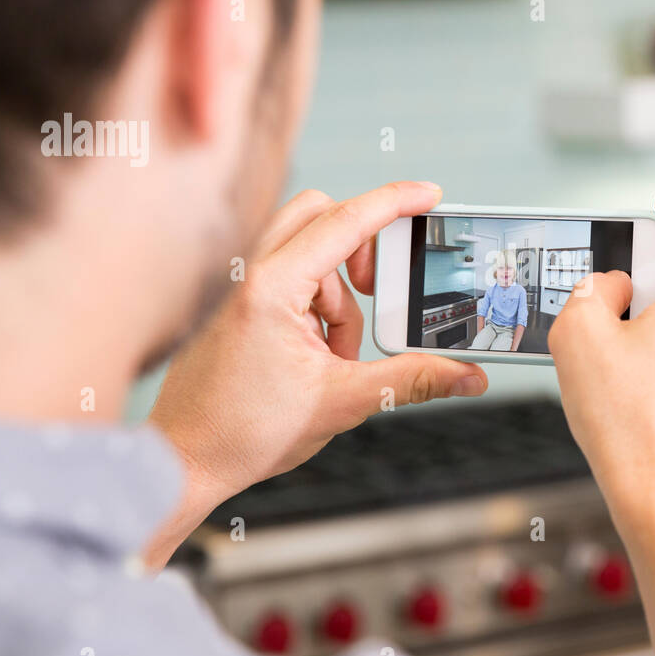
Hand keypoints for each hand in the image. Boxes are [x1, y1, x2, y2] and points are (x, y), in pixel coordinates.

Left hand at [143, 182, 487, 565]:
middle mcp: (248, 273)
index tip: (430, 194)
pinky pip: (288, 275)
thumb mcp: (342, 402)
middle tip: (376, 291)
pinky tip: (312, 354)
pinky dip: (314, 302)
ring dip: (336, 289)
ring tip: (335, 351)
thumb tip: (468, 375)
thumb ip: (412, 379)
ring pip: (305, 247)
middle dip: (360, 245)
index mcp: (272, 288)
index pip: (346, 221)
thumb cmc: (244, 432)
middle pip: (320, 214)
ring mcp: (236, 283)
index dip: (395, 202)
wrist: (185, 461)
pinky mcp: (234, 299)